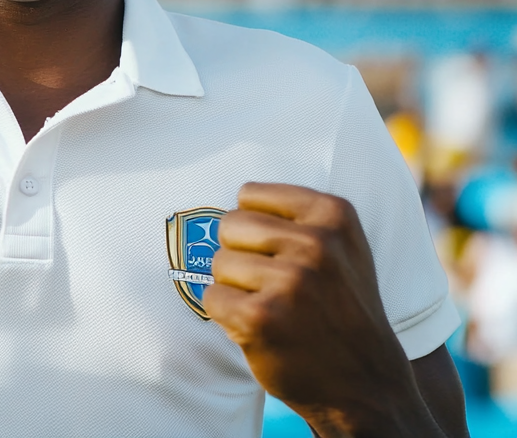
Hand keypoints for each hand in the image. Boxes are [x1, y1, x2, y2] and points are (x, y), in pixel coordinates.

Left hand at [203, 183, 431, 436]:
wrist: (367, 385)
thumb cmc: (342, 306)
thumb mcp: (342, 245)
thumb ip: (294, 213)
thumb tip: (236, 197)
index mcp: (334, 213)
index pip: (249, 194)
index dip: (255, 226)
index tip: (283, 253)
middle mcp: (317, 243)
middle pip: (230, 223)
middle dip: (241, 254)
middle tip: (274, 285)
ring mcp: (290, 282)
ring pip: (219, 262)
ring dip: (236, 287)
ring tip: (273, 308)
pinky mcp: (262, 318)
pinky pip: (212, 297)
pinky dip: (227, 316)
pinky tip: (261, 329)